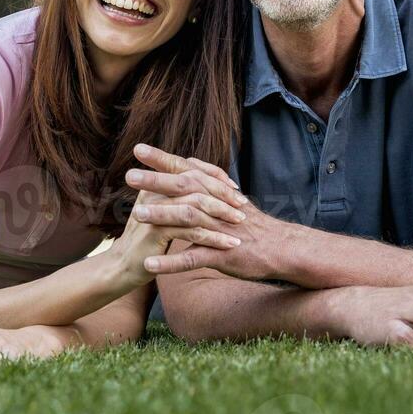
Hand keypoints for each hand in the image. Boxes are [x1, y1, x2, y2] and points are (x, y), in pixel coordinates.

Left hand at [127, 144, 283, 281]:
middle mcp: (217, 207)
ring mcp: (219, 231)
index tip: (138, 148)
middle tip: (129, 175)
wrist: (283, 249)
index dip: (162, 159)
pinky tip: (149, 265)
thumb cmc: (254, 224)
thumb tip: (191, 161)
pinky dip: (170, 263)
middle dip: (156, 181)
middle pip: (185, 189)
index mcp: (215, 193)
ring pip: (188, 220)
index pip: (186, 170)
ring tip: (135, 215)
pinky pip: (193, 259)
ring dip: (161, 217)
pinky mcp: (223, 256)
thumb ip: (210, 179)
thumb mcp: (233, 197)